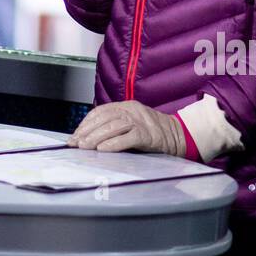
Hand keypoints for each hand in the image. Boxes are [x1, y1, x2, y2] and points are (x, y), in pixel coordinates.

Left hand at [67, 100, 185, 155]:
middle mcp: (132, 110)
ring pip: (113, 126)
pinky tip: (103, 149)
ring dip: (96, 137)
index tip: (75, 136)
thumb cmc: (153, 133)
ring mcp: (140, 121)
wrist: (179, 136)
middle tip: (75, 143)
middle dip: (87, 132)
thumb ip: (114, 127)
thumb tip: (89, 139)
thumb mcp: (132, 124)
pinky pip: (128, 137)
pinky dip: (113, 144)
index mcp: (126, 106)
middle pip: (104, 118)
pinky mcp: (148, 134)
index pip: (100, 112)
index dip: (85, 124)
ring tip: (84, 147)